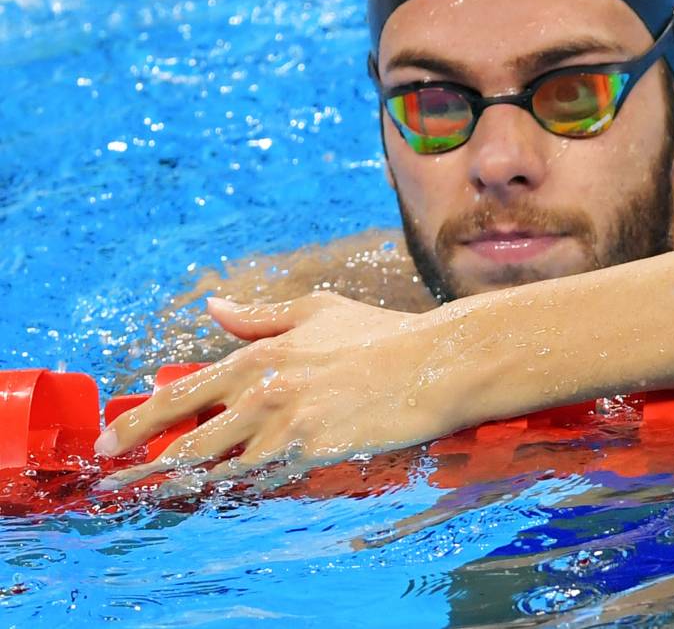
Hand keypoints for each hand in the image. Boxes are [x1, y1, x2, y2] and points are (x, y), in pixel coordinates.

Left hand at [94, 291, 473, 490]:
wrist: (433, 363)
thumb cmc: (381, 334)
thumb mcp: (317, 310)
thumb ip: (260, 316)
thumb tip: (215, 309)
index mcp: (259, 356)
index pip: (182, 394)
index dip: (139, 421)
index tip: (108, 441)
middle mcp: (263, 393)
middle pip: (187, 441)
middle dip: (141, 465)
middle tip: (110, 481)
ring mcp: (287, 427)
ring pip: (219, 468)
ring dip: (182, 485)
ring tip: (151, 498)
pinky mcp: (313, 454)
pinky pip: (263, 481)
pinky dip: (236, 492)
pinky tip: (216, 498)